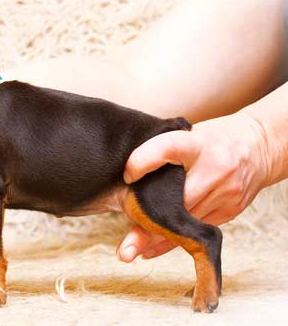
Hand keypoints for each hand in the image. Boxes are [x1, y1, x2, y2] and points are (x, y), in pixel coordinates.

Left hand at [117, 113, 269, 261]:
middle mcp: (216, 168)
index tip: (127, 175)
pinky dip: (175, 240)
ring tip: (131, 250)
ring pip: (186, 222)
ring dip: (156, 237)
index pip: (167, 147)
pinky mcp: (231, 209)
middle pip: (177, 201)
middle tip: (124, 246)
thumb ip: (163, 150)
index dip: (144, 161)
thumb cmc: (212, 139)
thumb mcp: (188, 134)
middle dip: (147, 224)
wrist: (259, 146)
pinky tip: (153, 248)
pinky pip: (198, 231)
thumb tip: (127, 175)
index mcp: (199, 143)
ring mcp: (226, 192)